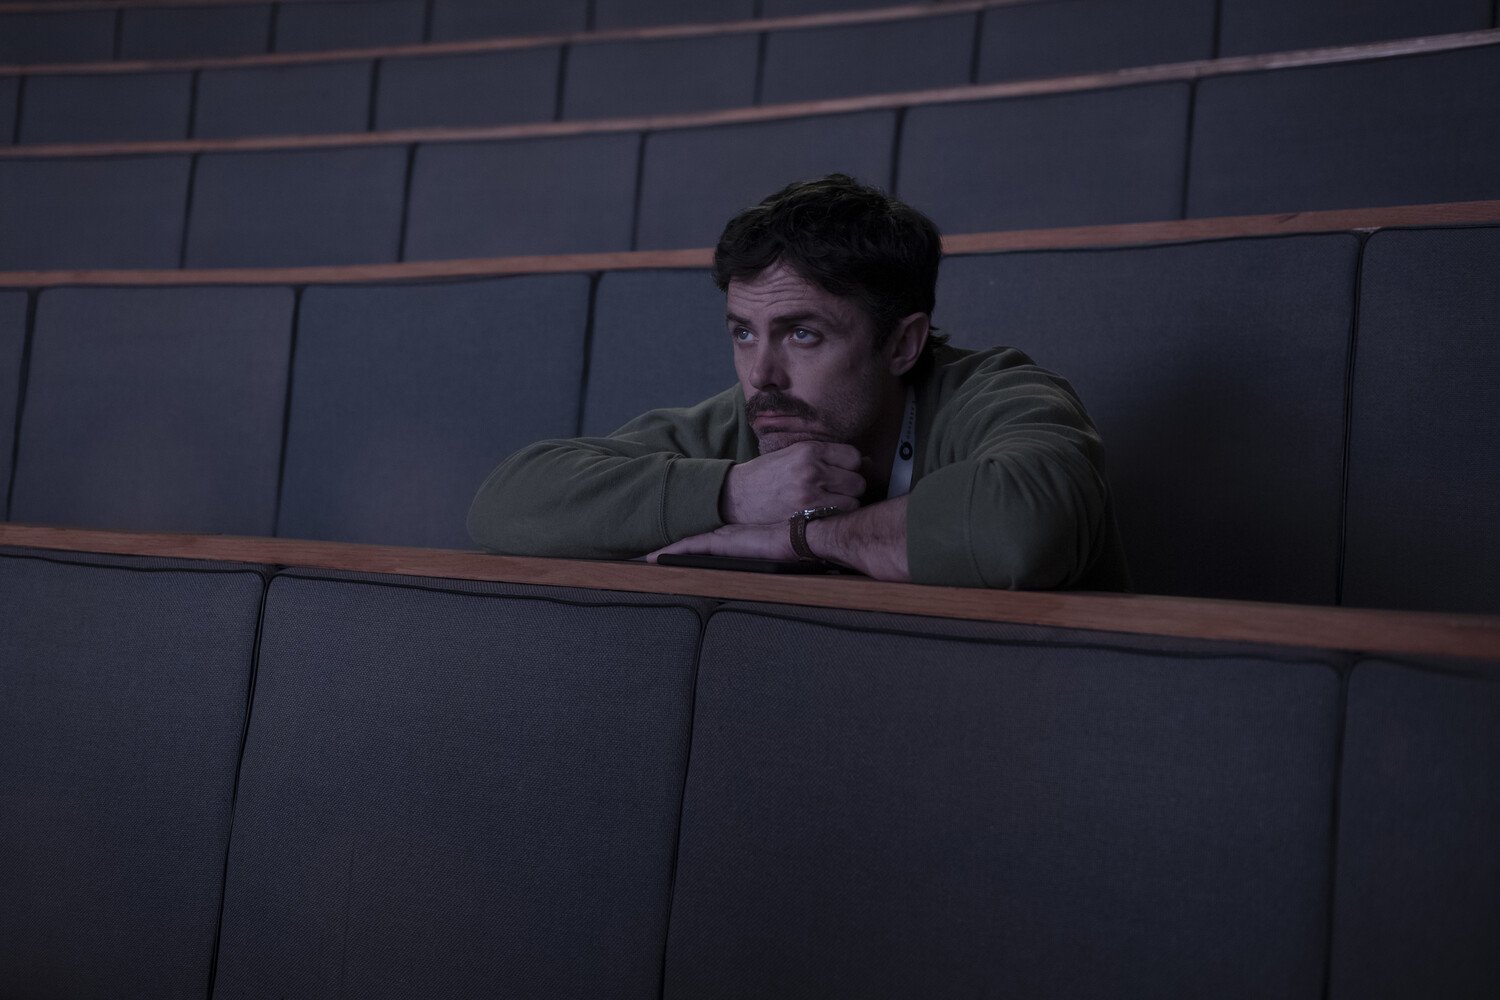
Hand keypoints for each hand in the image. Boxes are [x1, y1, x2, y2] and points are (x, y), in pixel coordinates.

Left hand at [648, 522, 795, 562]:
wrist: (799, 535)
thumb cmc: (793, 543)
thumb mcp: (773, 550)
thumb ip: (764, 553)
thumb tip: (765, 562)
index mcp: (735, 536)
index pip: (703, 540)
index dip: (685, 543)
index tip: (667, 549)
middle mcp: (725, 534)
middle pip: (691, 541)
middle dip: (671, 546)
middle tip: (647, 552)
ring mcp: (722, 537)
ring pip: (686, 544)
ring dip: (667, 550)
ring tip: (644, 556)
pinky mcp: (721, 542)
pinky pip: (688, 547)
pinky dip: (670, 551)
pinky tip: (654, 557)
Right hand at [719, 441, 865, 524]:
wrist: (737, 495)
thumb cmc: (766, 475)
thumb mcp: (792, 454)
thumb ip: (822, 456)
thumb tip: (864, 462)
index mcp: (809, 449)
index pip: (853, 456)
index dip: (851, 467)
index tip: (842, 474)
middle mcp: (812, 468)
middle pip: (857, 480)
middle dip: (851, 487)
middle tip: (837, 492)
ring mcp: (810, 491)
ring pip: (853, 499)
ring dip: (846, 503)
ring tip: (830, 504)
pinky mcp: (806, 512)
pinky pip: (840, 514)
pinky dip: (836, 516)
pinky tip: (823, 514)